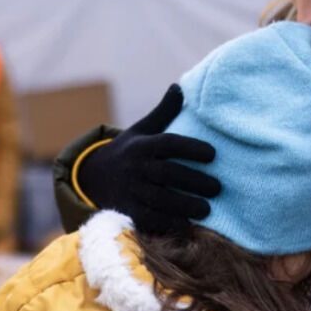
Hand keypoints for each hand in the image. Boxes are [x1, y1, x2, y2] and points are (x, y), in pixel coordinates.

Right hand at [68, 84, 221, 235]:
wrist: (92, 177)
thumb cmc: (128, 152)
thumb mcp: (141, 130)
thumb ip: (163, 112)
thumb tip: (180, 86)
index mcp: (141, 145)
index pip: (169, 144)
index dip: (192, 148)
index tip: (213, 154)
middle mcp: (134, 167)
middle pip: (168, 173)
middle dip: (195, 181)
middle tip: (217, 188)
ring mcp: (129, 190)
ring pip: (160, 198)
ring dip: (185, 205)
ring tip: (206, 209)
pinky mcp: (126, 210)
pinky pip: (149, 218)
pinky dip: (168, 223)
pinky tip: (186, 224)